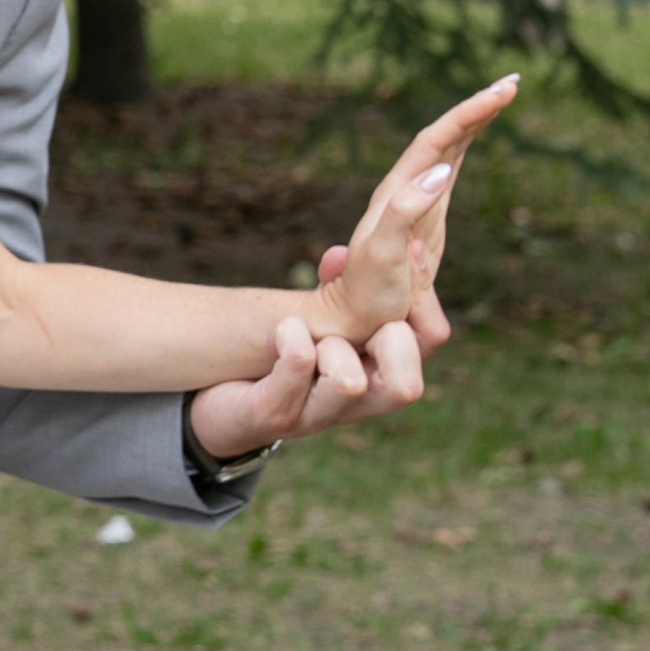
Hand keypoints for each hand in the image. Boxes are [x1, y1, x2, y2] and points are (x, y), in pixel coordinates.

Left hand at [185, 229, 455, 459]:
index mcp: (379, 370)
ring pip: (349, 383)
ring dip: (330, 347)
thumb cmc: (282, 353)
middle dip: (388, 334)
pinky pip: (298, 370)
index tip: (406, 247)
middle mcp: (356, 403)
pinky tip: (282, 330)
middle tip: (361, 316)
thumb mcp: (325, 314)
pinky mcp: (273, 414)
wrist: (218, 402)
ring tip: (305, 332)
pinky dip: (292, 343)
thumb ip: (353, 279)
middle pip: (407, 386)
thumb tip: (370, 235)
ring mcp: (315, 414)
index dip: (422, 292)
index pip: (431, 336)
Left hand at [312, 77, 515, 353]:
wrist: (351, 319)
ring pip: (447, 148)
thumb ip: (407, 210)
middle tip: (512, 83)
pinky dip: (466, 147)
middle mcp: (405, 190)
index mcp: (398, 192)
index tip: (500, 93)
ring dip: (473, 120)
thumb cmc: (366, 293)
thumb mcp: (384, 253)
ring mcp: (417, 201)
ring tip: (502, 95)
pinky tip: (475, 136)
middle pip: (443, 136)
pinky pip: (449, 169)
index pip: (435, 141)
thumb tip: (441, 171)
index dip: (468, 114)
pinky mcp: (428, 217)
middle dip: (477, 108)